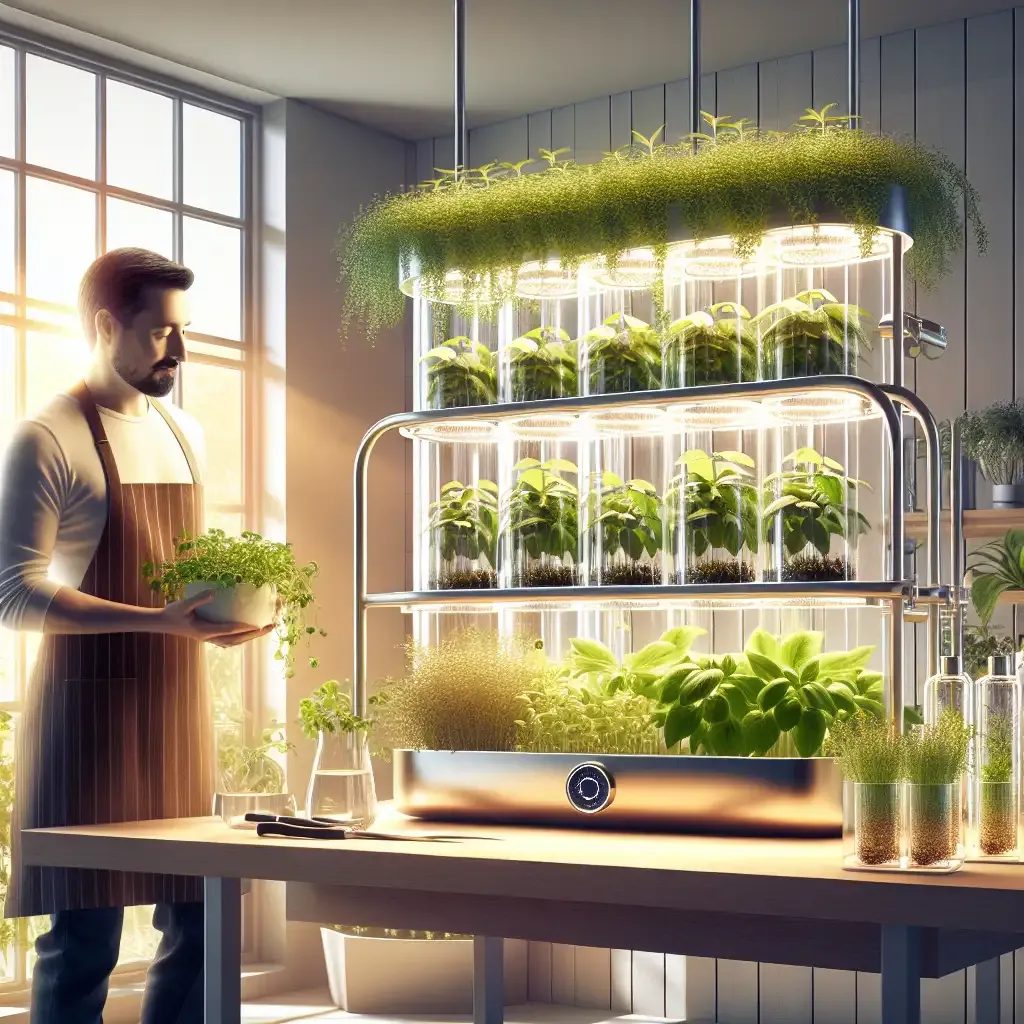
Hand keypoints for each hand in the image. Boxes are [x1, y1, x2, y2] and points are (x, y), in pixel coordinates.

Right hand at [159, 590, 273, 646]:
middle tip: (270, 627)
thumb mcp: (183, 604)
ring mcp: (209, 638)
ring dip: (250, 637)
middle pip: (236, 640)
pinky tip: (248, 631)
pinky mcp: (209, 636)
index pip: (229, 631)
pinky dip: (240, 636)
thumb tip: (214, 591)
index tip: (258, 625)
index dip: (244, 628)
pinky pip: (229, 639)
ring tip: (264, 630)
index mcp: (204, 631)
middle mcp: (209, 637)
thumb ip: (198, 599)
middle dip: (254, 634)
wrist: (162, 623)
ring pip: (234, 642)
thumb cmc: (172, 613)